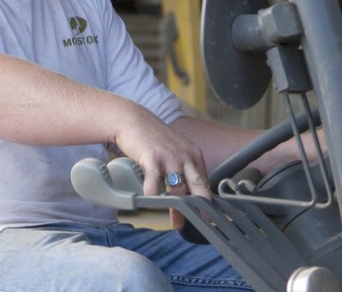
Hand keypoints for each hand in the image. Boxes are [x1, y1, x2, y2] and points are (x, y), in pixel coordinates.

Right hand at [111, 110, 210, 228]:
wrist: (134, 120)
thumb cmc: (154, 139)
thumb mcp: (176, 150)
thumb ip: (185, 168)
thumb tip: (189, 192)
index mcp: (194, 155)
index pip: (205, 183)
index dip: (206, 201)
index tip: (207, 216)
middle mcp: (185, 156)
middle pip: (198, 187)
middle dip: (200, 208)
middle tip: (202, 222)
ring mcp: (169, 157)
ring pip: (178, 188)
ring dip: (177, 208)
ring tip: (176, 222)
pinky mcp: (152, 158)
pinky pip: (154, 181)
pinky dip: (153, 194)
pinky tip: (151, 203)